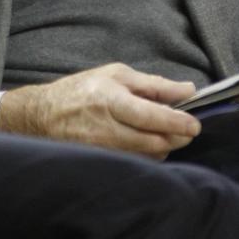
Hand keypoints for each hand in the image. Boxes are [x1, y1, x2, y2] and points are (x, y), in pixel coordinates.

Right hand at [0, 63, 200, 157]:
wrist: (43, 115)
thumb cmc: (82, 90)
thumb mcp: (116, 75)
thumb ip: (153, 84)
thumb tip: (188, 90)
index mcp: (110, 100)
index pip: (151, 117)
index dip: (176, 122)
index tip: (195, 125)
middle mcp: (106, 128)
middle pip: (154, 142)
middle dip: (177, 137)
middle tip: (187, 129)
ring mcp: (103, 150)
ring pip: (148, 156)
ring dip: (164, 146)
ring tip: (165, 133)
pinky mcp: (101, 163)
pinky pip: (135, 163)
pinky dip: (149, 155)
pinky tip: (148, 142)